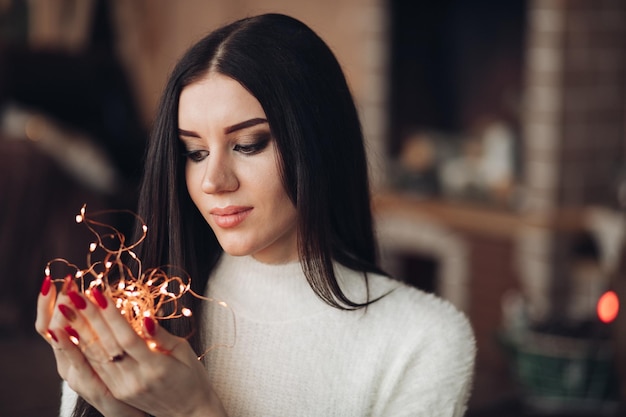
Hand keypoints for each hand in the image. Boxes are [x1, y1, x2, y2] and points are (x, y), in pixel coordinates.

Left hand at [36, 275, 226, 416]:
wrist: (190, 412)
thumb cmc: (192, 378)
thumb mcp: (184, 352)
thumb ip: (162, 336)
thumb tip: (146, 318)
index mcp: (156, 368)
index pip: (127, 337)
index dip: (110, 316)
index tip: (97, 293)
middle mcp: (136, 380)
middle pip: (106, 346)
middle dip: (88, 319)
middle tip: (74, 296)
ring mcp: (124, 388)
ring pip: (96, 357)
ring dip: (79, 332)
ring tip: (67, 310)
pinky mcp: (118, 393)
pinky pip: (96, 368)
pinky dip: (82, 350)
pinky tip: (71, 334)